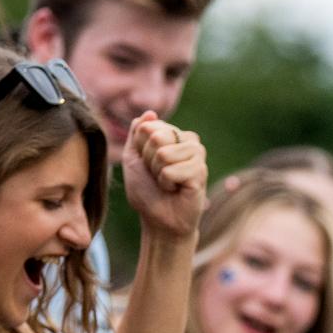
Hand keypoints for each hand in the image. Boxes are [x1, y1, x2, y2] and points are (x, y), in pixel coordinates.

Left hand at [123, 112, 206, 237]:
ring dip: (158, 173)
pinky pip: (172, 170)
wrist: (159, 219)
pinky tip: (176, 190)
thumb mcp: (132, 157)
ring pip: (164, 153)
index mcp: (172, 133)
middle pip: (156, 138)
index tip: (147, 165)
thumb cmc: (146, 190)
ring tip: (168, 183)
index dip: (140, 149)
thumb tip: (150, 113)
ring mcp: (197, 155)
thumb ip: (137, 132)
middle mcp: (187, 140)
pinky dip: (167, 183)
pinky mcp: (200, 171)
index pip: (147, 127)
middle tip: (158, 176)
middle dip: (149, 161)